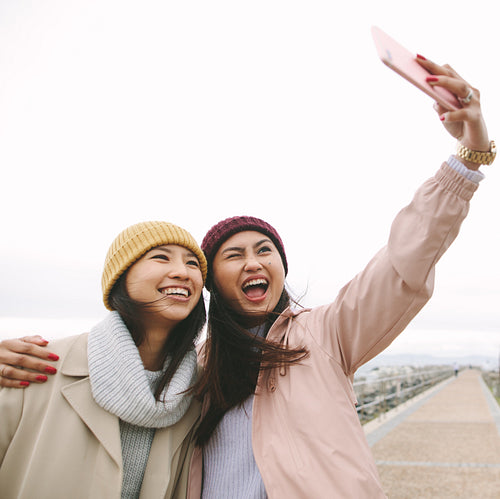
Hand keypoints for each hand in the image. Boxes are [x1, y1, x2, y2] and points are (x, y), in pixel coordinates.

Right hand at [0, 335, 58, 387]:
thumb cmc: (8, 349)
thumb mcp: (17, 342)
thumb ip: (31, 340)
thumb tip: (46, 342)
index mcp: (9, 344)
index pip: (28, 347)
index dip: (42, 352)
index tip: (55, 358)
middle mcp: (2, 354)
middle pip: (21, 359)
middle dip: (38, 365)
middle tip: (52, 370)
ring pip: (12, 371)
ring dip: (29, 375)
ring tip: (43, 378)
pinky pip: (3, 381)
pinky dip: (15, 383)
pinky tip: (26, 384)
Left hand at [416, 55, 489, 169]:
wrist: (472, 142)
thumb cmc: (457, 124)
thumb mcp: (443, 113)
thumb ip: (438, 102)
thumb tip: (430, 91)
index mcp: (461, 88)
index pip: (448, 71)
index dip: (433, 65)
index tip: (417, 57)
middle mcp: (469, 91)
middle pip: (452, 75)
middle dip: (435, 68)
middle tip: (419, 61)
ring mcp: (474, 103)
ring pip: (460, 88)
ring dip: (444, 83)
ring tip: (428, 81)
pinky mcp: (475, 117)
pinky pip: (463, 114)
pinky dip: (452, 115)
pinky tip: (442, 117)